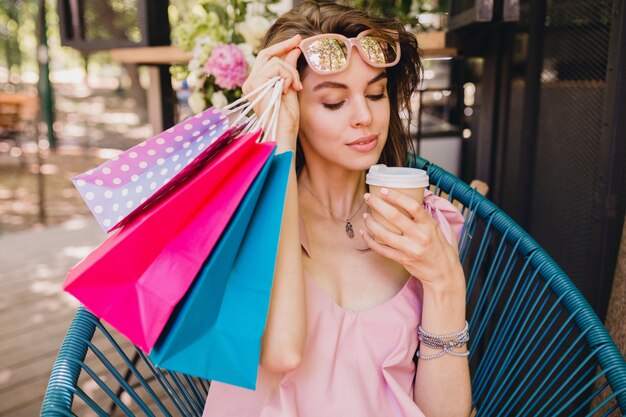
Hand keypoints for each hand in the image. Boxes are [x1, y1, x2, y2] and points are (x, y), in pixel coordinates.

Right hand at [242, 35, 302, 150]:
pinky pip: (277, 68)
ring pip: (276, 62)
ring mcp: (252, 83)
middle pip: (266, 54)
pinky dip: (289, 76)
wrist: (284, 131)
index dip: (281, 47)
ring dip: (291, 73)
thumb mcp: (291, 87)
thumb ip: (289, 69)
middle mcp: (250, 83)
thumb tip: (294, 50)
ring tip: (295, 87)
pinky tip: (289, 90)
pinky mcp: (256, 83)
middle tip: (299, 41)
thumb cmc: (287, 117)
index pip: (266, 59)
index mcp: (257, 84)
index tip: (296, 41)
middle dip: (284, 46)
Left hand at [359, 188, 464, 291]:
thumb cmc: (441, 248)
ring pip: (384, 234)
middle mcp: (420, 237)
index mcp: (429, 226)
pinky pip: (382, 250)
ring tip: (365, 215)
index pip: (413, 207)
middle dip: (378, 205)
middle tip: (368, 197)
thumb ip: (426, 216)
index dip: (397, 197)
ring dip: (371, 223)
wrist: (443, 273)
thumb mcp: (439, 229)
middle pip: (394, 217)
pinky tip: (364, 233)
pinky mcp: (402, 259)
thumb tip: (416, 197)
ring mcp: (410, 249)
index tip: (384, 190)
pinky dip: (370, 241)